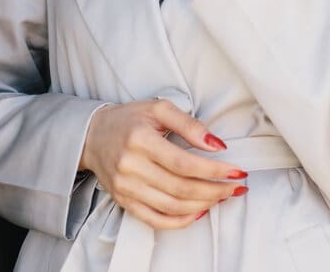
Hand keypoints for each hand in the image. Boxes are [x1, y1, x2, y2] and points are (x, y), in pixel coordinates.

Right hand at [79, 99, 247, 229]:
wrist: (92, 136)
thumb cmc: (129, 119)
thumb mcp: (159, 109)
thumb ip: (189, 125)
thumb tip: (217, 144)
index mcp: (141, 140)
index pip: (184, 163)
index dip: (214, 170)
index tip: (237, 171)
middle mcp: (131, 167)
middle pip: (181, 188)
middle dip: (215, 190)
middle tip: (236, 187)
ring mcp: (126, 188)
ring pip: (171, 206)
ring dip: (203, 204)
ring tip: (222, 197)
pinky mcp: (124, 201)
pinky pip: (155, 220)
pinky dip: (180, 220)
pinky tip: (199, 211)